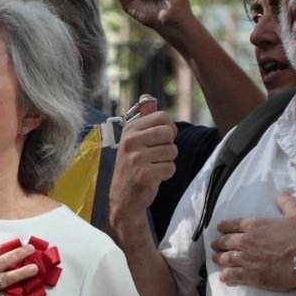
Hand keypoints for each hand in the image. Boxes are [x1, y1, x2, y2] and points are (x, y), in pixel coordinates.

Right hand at [110, 100, 176, 231]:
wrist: (124, 198)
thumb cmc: (133, 167)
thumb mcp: (133, 141)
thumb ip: (144, 120)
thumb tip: (147, 97)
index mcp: (130, 129)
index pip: (162, 117)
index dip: (168, 129)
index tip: (161, 139)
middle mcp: (131, 141)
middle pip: (169, 133)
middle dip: (169, 146)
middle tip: (157, 156)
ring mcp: (136, 158)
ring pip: (172, 152)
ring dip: (167, 162)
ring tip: (152, 167)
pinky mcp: (144, 174)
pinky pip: (170, 168)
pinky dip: (166, 175)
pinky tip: (153, 178)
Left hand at [211, 192, 295, 290]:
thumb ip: (287, 203)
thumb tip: (282, 192)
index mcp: (255, 226)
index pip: (232, 224)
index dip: (224, 226)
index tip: (220, 228)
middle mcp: (246, 242)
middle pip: (225, 242)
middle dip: (218, 243)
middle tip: (215, 245)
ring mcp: (246, 259)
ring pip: (225, 259)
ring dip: (219, 258)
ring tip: (216, 259)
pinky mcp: (250, 276)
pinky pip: (232, 275)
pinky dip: (226, 276)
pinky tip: (224, 277)